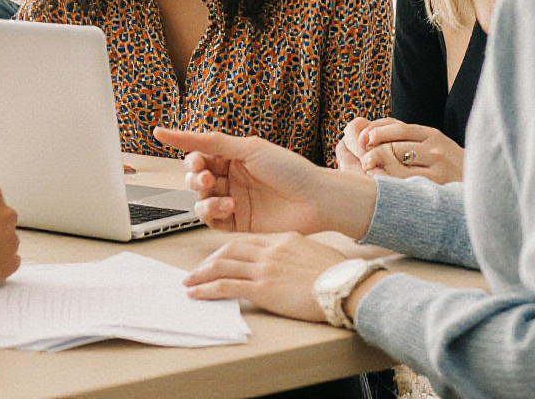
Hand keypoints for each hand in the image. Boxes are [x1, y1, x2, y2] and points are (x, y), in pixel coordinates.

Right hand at [154, 127, 377, 238]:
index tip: (193, 161)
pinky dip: (213, 213)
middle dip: (195, 178)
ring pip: (199, 200)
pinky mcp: (236, 223)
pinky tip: (228, 207)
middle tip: (207, 177)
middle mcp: (231, 178)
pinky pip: (211, 220)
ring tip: (222, 196)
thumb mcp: (249, 149)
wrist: (314, 200)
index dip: (192, 159)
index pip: (199, 156)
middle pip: (195, 179)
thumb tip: (168, 131)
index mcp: (233, 156)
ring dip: (204, 197)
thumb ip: (209, 141)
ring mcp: (232, 200)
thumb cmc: (289, 169)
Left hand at [182, 232, 368, 322]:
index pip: (248, 240)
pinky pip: (225, 286)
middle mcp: (270, 250)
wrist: (345, 285)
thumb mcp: (315, 254)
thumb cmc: (338, 274)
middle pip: (230, 250)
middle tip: (198, 269)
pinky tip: (197, 294)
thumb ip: (296, 255)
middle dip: (210, 260)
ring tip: (189, 282)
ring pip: (222, 266)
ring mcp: (264, 268)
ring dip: (201, 274)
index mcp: (283, 239)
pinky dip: (207, 289)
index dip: (229, 249)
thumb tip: (290, 263)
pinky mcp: (261, 288)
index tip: (220, 257)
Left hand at [351, 119, 464, 184]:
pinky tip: (379, 182)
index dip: (376, 131)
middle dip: (373, 151)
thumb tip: (371, 130)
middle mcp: (435, 148)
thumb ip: (409, 137)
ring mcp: (437, 166)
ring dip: (377, 165)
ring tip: (369, 170)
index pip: (398, 127)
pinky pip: (403, 181)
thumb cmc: (450, 167)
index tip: (363, 139)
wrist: (481, 187)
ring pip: (396, 162)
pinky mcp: (436, 184)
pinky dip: (386, 180)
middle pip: (394, 145)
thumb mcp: (434, 146)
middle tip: (364, 159)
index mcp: (433, 135)